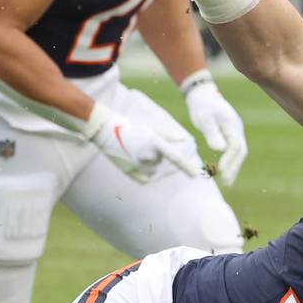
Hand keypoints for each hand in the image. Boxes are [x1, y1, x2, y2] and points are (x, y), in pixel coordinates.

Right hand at [82, 101, 202, 182]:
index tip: (196, 174)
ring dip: (148, 162)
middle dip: (155, 154)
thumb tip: (183, 139)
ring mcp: (137, 166)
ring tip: (135, 150)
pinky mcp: (129, 172)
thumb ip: (168, 135)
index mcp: (154, 143)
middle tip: (142, 143)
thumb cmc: (130, 126)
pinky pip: (144, 176)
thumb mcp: (151, 127)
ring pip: (152, 169)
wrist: (106, 130)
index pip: (175, 157)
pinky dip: (141, 171)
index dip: (187, 167)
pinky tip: (133, 159)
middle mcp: (147, 156)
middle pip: (160, 161)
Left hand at [182, 71, 246, 185]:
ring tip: (227, 181)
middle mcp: (237, 129)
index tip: (222, 171)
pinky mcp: (231, 134)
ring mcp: (236, 131)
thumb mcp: (204, 118)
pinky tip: (225, 170)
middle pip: (241, 151)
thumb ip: (212, 133)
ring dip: (234, 166)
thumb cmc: (202, 106)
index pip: (235, 146)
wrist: (204, 95)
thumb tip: (220, 149)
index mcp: (231, 124)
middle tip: (227, 182)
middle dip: (235, 167)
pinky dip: (232, 161)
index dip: (230, 160)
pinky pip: (234, 150)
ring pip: (239, 151)